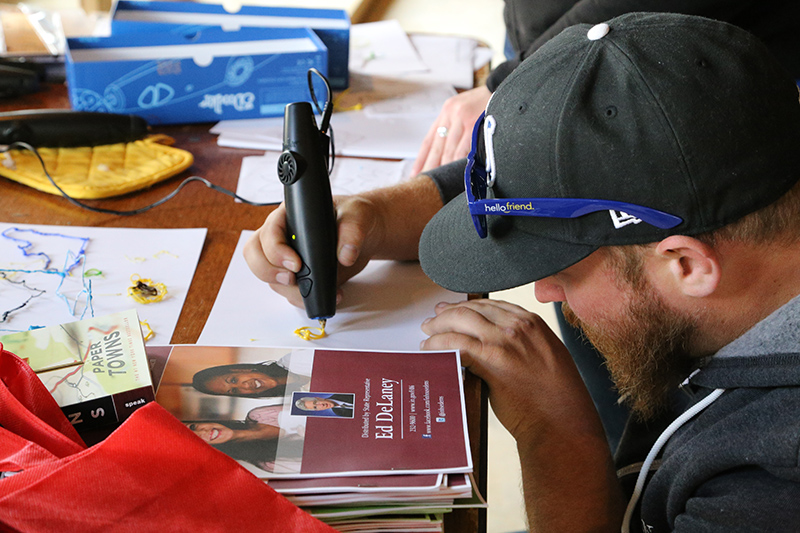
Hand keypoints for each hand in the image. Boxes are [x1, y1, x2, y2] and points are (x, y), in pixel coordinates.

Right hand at [243, 194, 380, 308]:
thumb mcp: (358, 215)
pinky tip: (330, 294)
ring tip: (319, 291)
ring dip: (291, 291)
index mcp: (290, 216)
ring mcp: (287, 258)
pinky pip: (289, 292)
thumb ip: (352, 232)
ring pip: (272, 279)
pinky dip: (305, 300)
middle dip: (268, 272)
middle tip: (291, 279)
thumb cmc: (355, 217)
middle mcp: (282, 237)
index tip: (296, 264)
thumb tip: (346, 255)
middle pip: (256, 255)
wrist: (366, 235)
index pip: (269, 231)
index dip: (276, 250)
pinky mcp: (299, 276)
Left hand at [410, 86, 491, 175]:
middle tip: (426, 183)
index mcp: (446, 112)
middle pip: (437, 148)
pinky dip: (461, 161)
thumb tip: (444, 152)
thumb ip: (453, 126)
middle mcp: (451, 114)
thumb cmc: (485, 101)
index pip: (429, 140)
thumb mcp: (463, 108)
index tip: (416, 173)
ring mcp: (463, 118)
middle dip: (431, 167)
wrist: (502, 87)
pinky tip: (457, 172)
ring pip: (450, 150)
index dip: (421, 159)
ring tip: (441, 183)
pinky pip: (466, 148)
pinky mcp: (475, 123)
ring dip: (445, 168)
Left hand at [420, 299, 601, 441]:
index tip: (454, 309)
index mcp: (533, 323)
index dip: (468, 305)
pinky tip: (430, 350)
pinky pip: (455, 344)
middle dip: (448, 313)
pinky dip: (438, 345)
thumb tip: (496, 343)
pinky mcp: (490, 360)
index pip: (492, 305)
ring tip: (428, 334)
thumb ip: (525, 343)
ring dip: (439, 326)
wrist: (560, 423)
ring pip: (460, 321)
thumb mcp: (548, 357)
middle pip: (472, 309)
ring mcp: (503, 342)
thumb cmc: (557, 399)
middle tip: (434, 320)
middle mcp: (517, 327)